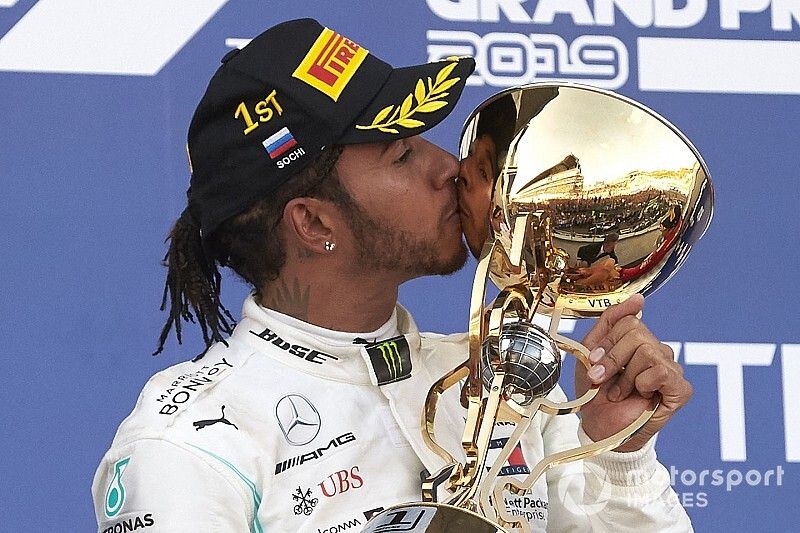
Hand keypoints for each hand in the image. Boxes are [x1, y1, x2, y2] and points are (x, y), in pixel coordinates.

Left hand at [575, 294, 691, 451]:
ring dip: (625, 376)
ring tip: (620, 392)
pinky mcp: (681, 389)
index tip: (594, 362)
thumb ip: (611, 320)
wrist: (600, 426)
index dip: (608, 343)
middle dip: (613, 359)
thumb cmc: (596, 391)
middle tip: (603, 379)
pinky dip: (643, 384)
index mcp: (638, 341)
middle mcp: (658, 351)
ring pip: (648, 351)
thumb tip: (639, 298)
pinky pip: (662, 372)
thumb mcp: (592, 351)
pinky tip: (640, 396)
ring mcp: (671, 369)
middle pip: (638, 333)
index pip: (630, 321)